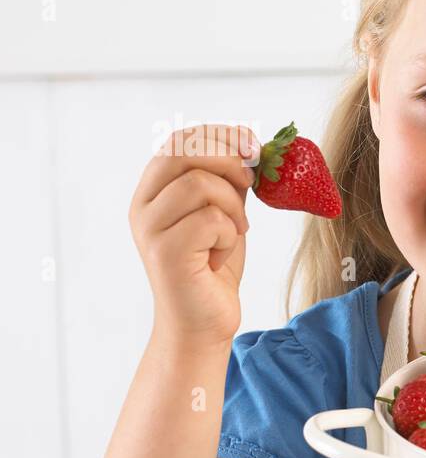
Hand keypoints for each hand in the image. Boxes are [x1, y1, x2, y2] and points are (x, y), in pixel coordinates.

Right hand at [129, 123, 258, 350]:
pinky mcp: (165, 253)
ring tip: (234, 231)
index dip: (218, 135)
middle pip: (183, 152)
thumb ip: (228, 182)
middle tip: (251, 181)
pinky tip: (221, 255)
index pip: (178, 142)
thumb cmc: (213, 268)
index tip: (252, 144)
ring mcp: (150, 229)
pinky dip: (229, 234)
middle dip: (228, 158)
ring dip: (232, 205)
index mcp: (152, 192)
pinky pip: (210, 220)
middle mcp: (143, 206)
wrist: (203, 323)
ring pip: (200, 184)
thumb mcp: (224, 214)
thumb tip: (251, 146)